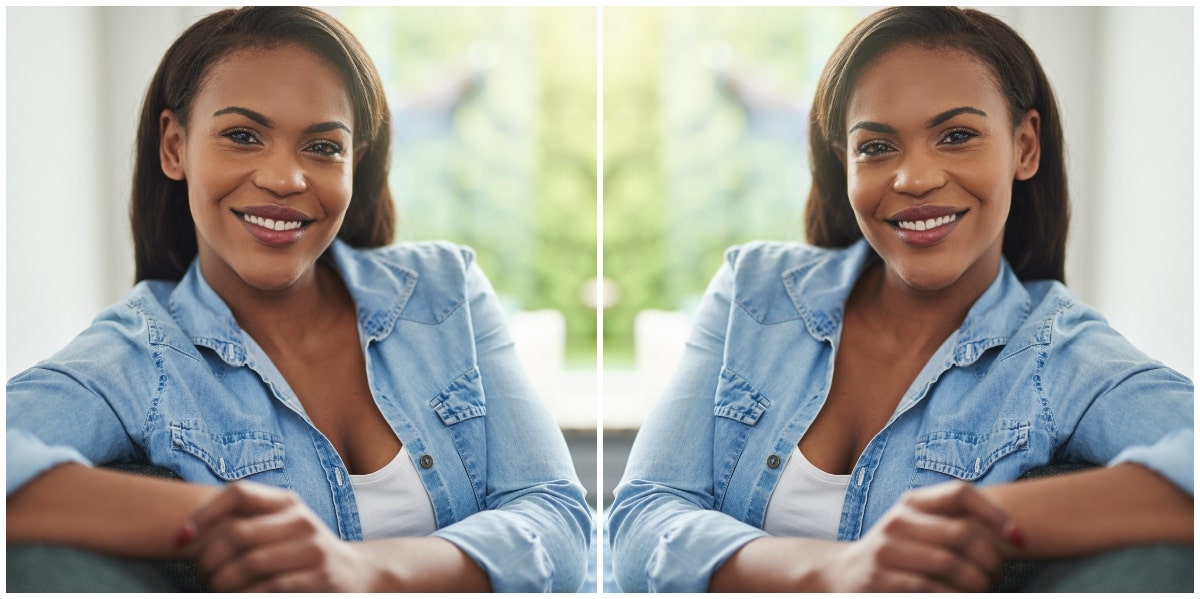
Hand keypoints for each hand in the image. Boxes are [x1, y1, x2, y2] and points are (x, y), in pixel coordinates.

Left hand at [182, 481, 382, 591]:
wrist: (355, 574)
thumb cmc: (302, 552)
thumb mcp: (281, 527)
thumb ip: (246, 521)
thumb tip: (185, 535)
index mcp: (287, 501)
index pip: (238, 492)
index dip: (204, 513)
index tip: (182, 538)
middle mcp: (301, 520)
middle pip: (238, 532)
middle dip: (208, 560)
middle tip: (202, 575)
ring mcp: (312, 549)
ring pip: (248, 564)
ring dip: (222, 583)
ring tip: (217, 588)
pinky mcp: (318, 579)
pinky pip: (267, 588)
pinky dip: (244, 595)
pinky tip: (240, 596)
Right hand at [819, 481, 1020, 591]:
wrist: (845, 573)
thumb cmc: (897, 551)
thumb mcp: (917, 526)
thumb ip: (952, 520)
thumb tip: (1014, 533)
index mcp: (912, 502)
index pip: (960, 493)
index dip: (995, 514)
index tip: (1018, 539)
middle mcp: (898, 520)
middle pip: (961, 533)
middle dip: (991, 560)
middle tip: (998, 575)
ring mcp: (887, 549)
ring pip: (950, 564)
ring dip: (978, 583)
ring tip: (983, 588)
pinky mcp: (881, 579)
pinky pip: (932, 588)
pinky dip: (955, 595)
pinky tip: (960, 597)